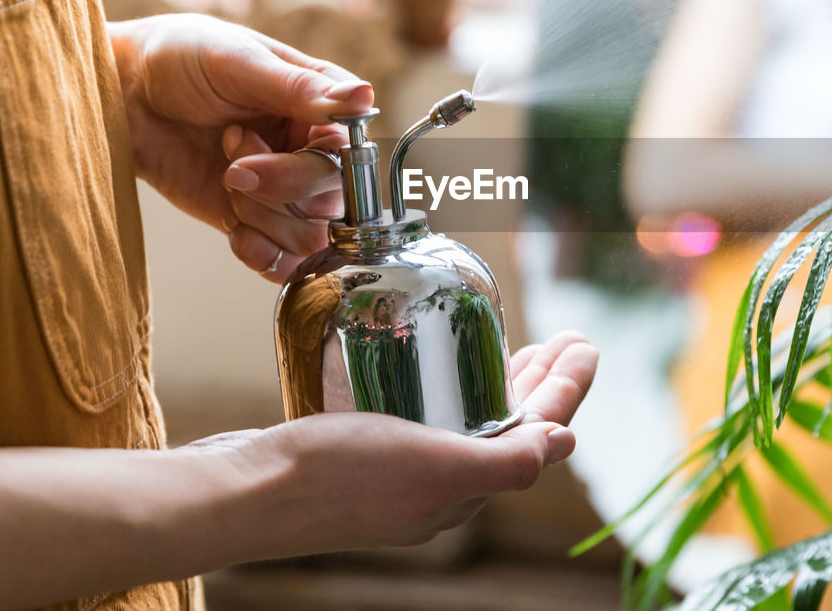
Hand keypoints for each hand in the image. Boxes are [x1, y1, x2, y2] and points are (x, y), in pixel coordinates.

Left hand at [110, 14, 370, 277]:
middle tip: (232, 161)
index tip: (259, 145)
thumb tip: (364, 97)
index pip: (351, 157)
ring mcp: (284, 190)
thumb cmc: (181, 58)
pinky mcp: (254, 219)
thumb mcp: (238, 61)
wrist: (123, 94)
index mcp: (322, 108)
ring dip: (262, 216)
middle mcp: (312, 151)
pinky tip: (234, 229)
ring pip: (310, 237)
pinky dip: (260, 253)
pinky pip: (283, 262)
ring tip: (226, 178)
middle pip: (333, 202)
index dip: (312, 165)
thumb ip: (300, 88)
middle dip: (278, 188)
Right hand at [189, 332, 598, 554]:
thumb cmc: (336, 477)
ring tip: (522, 348)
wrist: (246, 493)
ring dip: (503, 383)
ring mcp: (403, 471)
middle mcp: (440, 484)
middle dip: (544, 383)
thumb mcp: (435, 467)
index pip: (537, 432)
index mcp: (465, 487)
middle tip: (564, 339)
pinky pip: (426, 418)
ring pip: (470, 421)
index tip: (584, 343)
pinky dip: (448, 388)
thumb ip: (506, 462)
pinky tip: (438, 368)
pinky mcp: (366, 453)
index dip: (567, 389)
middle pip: (510, 426)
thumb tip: (565, 443)